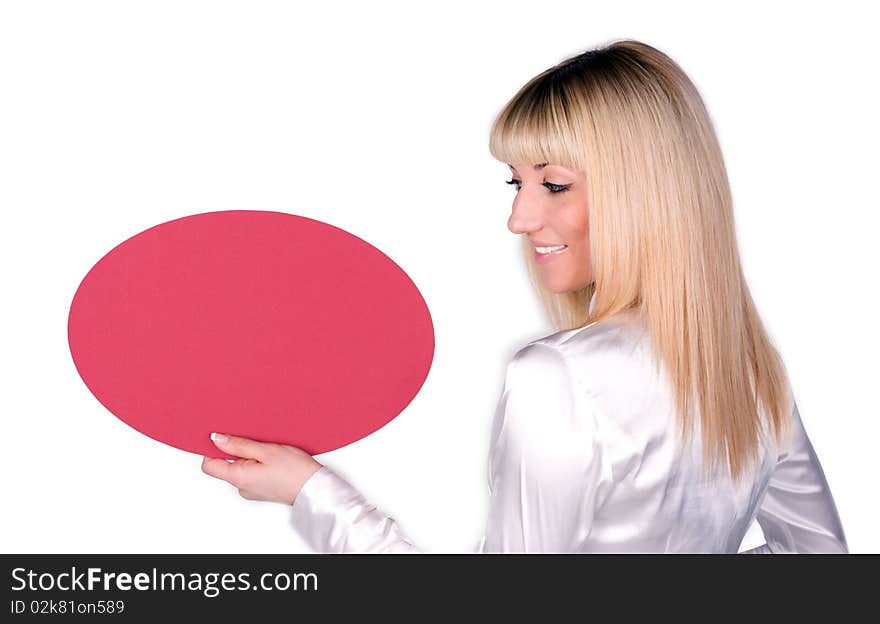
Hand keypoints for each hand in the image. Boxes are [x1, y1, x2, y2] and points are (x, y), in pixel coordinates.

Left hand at [201, 432, 322, 504]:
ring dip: (250, 457)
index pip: (209, 465)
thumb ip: (238, 444)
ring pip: (240, 469)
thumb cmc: (295, 470)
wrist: (315, 489)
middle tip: (255, 442)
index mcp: (238, 477)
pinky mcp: (261, 490)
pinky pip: (252, 474)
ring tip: (269, 451)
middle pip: (225, 466)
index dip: (213, 450)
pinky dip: (258, 464)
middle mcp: (241, 487)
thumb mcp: (265, 450)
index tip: (225, 437)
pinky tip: (273, 460)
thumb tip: (216, 439)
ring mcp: (251, 490)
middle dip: (236, 451)